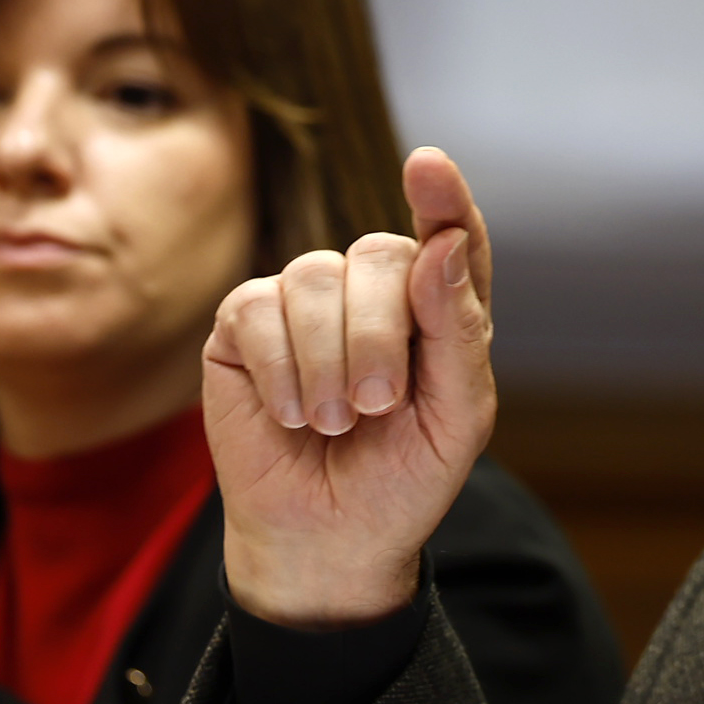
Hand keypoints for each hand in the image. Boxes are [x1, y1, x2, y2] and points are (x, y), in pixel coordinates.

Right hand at [206, 147, 496, 624]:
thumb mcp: (456, 418)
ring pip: (314, 277)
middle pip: (379, 252)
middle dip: (379, 336)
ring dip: (328, 364)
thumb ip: (458, 331)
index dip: (443, 198)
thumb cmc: (401, 479)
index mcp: (440, 306)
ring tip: (333, 422)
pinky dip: (280, 372)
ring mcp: (306, 300)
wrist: (327, 538)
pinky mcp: (245, 322)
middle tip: (376, 407)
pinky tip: (291, 414)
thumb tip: (441, 245)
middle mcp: (374, 289)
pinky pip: (257, 308)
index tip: (427, 166)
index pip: (452, 235)